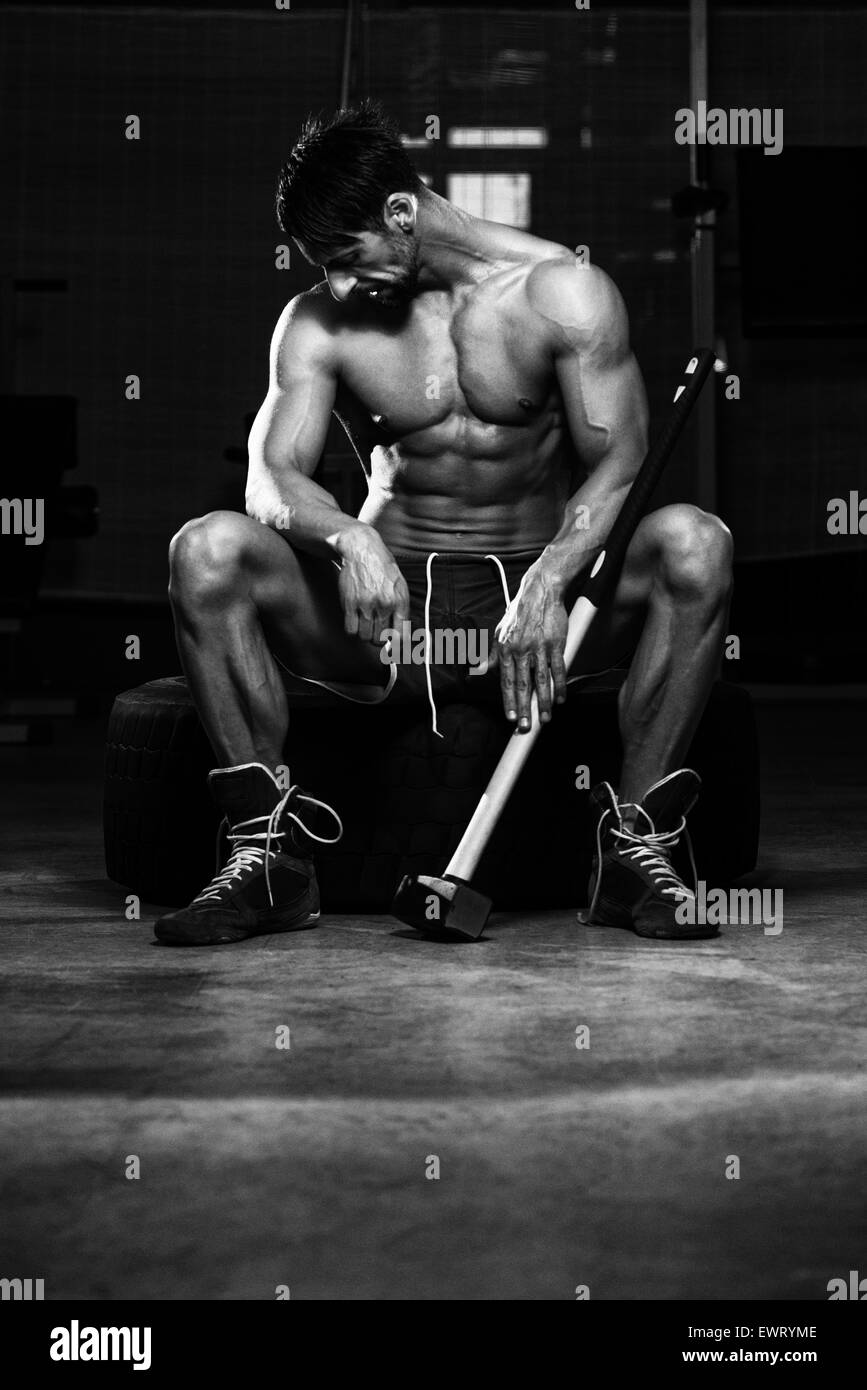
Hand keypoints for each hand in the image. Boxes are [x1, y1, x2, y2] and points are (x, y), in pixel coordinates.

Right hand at [336, 526, 409, 643]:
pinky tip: (355, 619)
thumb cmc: (383, 568)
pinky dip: (352, 629)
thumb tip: (400, 635)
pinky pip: (350, 630)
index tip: (393, 649)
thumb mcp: (400, 586)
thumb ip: (401, 610)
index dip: (397, 648)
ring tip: (366, 623)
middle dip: (378, 639)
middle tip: (376, 630)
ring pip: (364, 637)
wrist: (362, 549)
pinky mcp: (350, 603)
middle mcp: (384, 604)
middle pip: (380, 640)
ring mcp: (366, 604)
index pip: (401, 636)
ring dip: (364, 634)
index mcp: (400, 601)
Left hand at [495, 566, 568, 731]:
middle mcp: (521, 651)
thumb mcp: (498, 633)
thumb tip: (477, 670)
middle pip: (522, 685)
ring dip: (543, 702)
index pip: (506, 681)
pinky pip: (558, 669)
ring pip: (541, 681)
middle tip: (525, 728)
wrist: (539, 592)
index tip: (511, 718)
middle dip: (523, 708)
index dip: (508, 701)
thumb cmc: (518, 614)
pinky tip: (561, 699)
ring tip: (545, 719)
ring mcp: (539, 648)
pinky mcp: (556, 644)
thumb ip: (490, 655)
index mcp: (505, 650)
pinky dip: (560, 685)